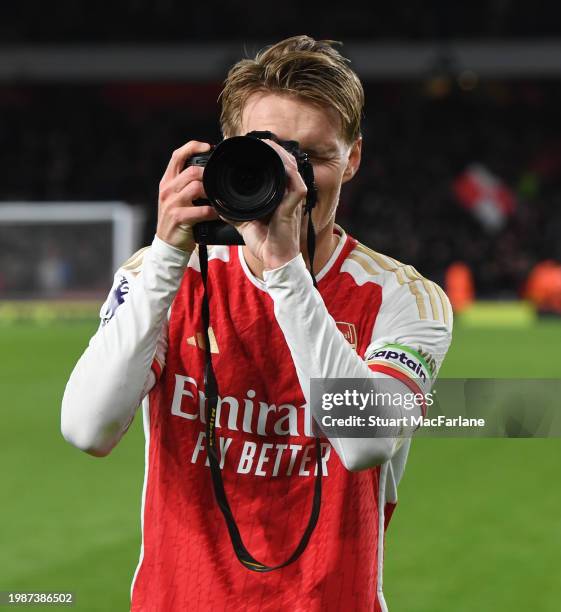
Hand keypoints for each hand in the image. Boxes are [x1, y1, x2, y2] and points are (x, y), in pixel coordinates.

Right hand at [156, 141, 218, 251]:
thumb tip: (208, 171)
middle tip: (218, 182)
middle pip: (192, 171)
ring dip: (212, 193)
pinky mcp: (179, 217)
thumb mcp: (177, 198)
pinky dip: (214, 211)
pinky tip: (218, 214)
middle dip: (208, 175)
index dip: (193, 147)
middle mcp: (167, 190)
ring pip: (197, 187)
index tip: (208, 147)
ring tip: (218, 198)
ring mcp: (172, 203)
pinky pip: (202, 210)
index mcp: (167, 182)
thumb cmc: (178, 220)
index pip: (177, 156)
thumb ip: (186, 184)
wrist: (168, 244)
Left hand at [230, 140, 307, 269]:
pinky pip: (294, 179)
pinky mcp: (295, 203)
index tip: (248, 147)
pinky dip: (286, 167)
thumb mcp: (243, 221)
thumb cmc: (264, 242)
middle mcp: (286, 194)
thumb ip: (232, 210)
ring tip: (265, 143)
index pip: (274, 169)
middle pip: (284, 163)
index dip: (265, 156)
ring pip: (290, 166)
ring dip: (278, 153)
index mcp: (277, 196)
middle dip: (271, 149)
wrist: (273, 259)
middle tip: (255, 141)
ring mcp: (292, 198)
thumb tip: (217, 202)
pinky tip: (277, 157)